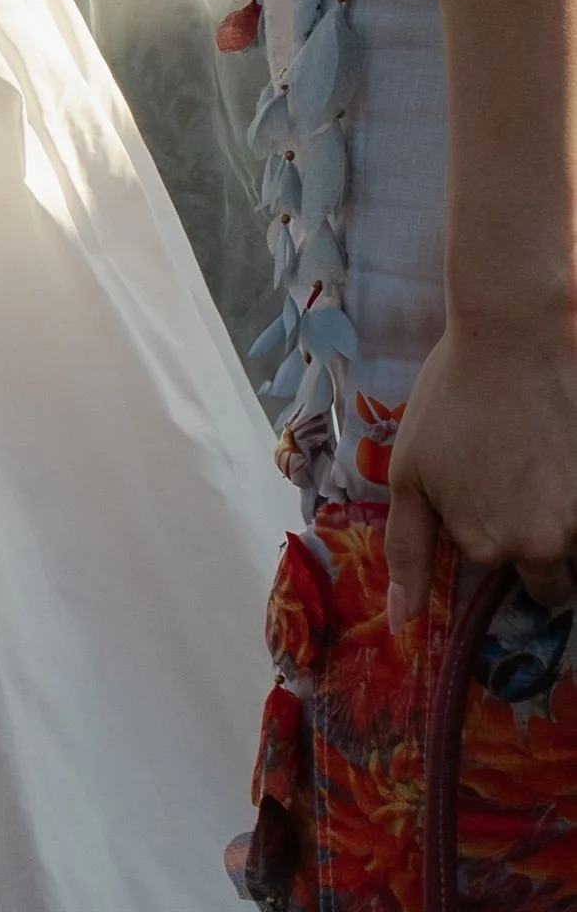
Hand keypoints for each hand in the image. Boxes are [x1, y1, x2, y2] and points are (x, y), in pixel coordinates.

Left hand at [385, 310, 576, 622]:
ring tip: (539, 464)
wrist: (513, 338)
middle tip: (516, 480)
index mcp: (488, 546)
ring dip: (561, 522)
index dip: (485, 529)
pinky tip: (560, 459)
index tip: (482, 487)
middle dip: (533, 543)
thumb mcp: (410, 473)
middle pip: (547, 577)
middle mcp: (544, 545)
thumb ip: (409, 552)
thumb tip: (405, 626)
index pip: (493, 570)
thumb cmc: (452, 399)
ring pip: (575, 549)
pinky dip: (575, 500)